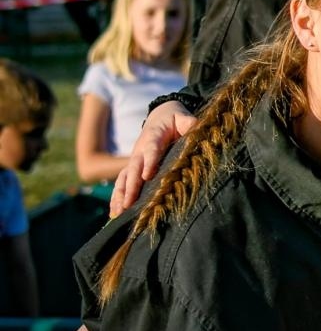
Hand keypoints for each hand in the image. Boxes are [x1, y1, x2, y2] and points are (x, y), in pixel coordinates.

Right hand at [110, 101, 195, 216]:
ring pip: (123, 178)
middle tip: (128, 203)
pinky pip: (121, 183)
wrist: (159, 117)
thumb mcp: (182, 117)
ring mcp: (134, 160)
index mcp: (153, 136)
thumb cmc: (174, 119)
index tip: (147, 176)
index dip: (149, 161)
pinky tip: (115, 213)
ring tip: (118, 213)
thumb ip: (188, 122)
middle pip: (133, 168)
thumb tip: (196, 126)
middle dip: (130, 186)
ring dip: (120, 195)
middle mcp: (139, 150)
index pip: (151, 149)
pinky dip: (116, 197)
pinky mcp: (132, 168)